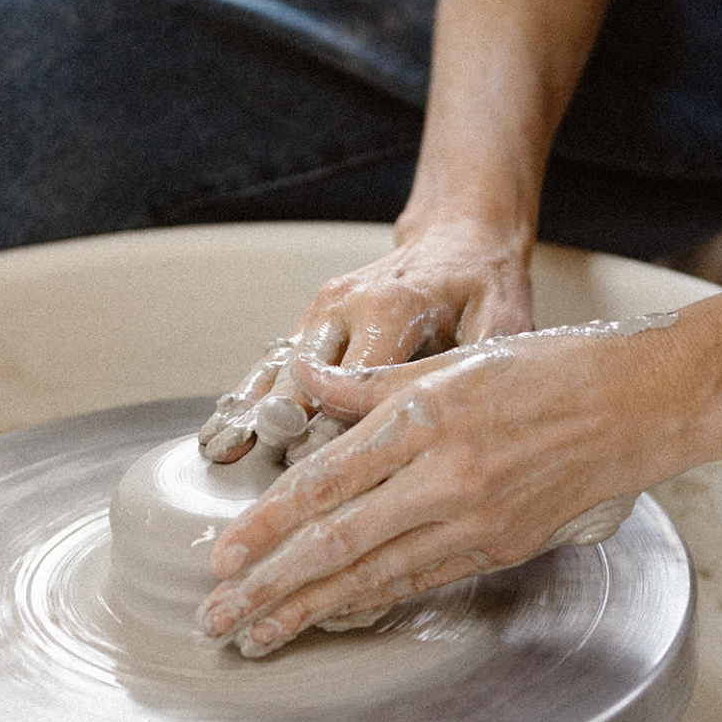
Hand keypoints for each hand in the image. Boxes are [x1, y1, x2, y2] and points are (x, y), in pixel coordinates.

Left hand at [196, 315, 693, 656]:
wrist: (640, 403)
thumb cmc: (551, 368)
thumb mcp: (451, 357)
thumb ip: (369, 384)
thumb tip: (303, 385)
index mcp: (424, 417)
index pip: (324, 483)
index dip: (267, 525)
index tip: (222, 555)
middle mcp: (444, 475)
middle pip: (338, 542)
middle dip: (271, 585)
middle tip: (219, 617)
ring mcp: (475, 520)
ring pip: (375, 576)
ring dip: (311, 610)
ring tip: (261, 634)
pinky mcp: (501, 548)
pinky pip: (421, 581)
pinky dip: (371, 603)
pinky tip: (335, 618)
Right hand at [197, 221, 534, 462]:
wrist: (458, 234)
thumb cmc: (485, 281)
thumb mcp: (502, 318)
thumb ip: (485, 368)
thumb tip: (483, 422)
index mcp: (394, 309)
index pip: (352, 387)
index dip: (332, 439)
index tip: (315, 487)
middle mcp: (347, 305)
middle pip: (302, 383)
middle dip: (278, 437)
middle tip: (259, 486)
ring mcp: (323, 308)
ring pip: (277, 370)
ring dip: (249, 416)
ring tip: (219, 459)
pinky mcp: (313, 315)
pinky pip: (275, 360)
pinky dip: (250, 398)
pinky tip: (224, 434)